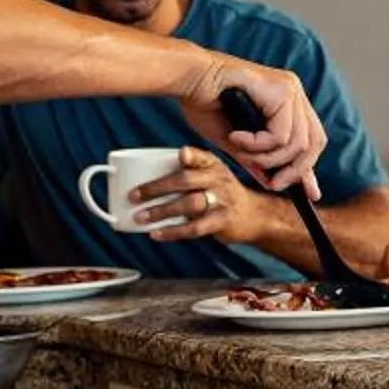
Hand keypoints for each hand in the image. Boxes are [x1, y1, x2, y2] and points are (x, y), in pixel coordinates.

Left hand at [128, 147, 268, 243]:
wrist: (255, 214)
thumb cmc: (222, 193)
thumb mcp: (210, 176)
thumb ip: (186, 173)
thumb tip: (144, 184)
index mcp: (212, 165)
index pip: (201, 157)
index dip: (191, 156)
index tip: (181, 155)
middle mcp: (218, 180)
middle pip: (186, 181)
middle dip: (156, 188)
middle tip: (134, 196)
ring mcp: (222, 201)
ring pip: (189, 204)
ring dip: (161, 211)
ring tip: (141, 217)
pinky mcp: (222, 221)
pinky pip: (195, 228)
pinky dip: (173, 232)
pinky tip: (157, 233)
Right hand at [177, 59, 324, 193]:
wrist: (186, 77)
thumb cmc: (204, 103)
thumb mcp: (236, 143)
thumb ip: (257, 161)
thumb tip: (273, 182)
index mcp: (287, 101)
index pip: (312, 139)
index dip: (309, 169)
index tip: (309, 195)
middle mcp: (293, 92)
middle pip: (314, 143)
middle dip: (293, 171)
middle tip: (271, 183)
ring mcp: (289, 89)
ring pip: (296, 143)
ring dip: (266, 158)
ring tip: (240, 151)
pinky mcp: (279, 89)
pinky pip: (280, 135)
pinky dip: (257, 145)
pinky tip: (236, 137)